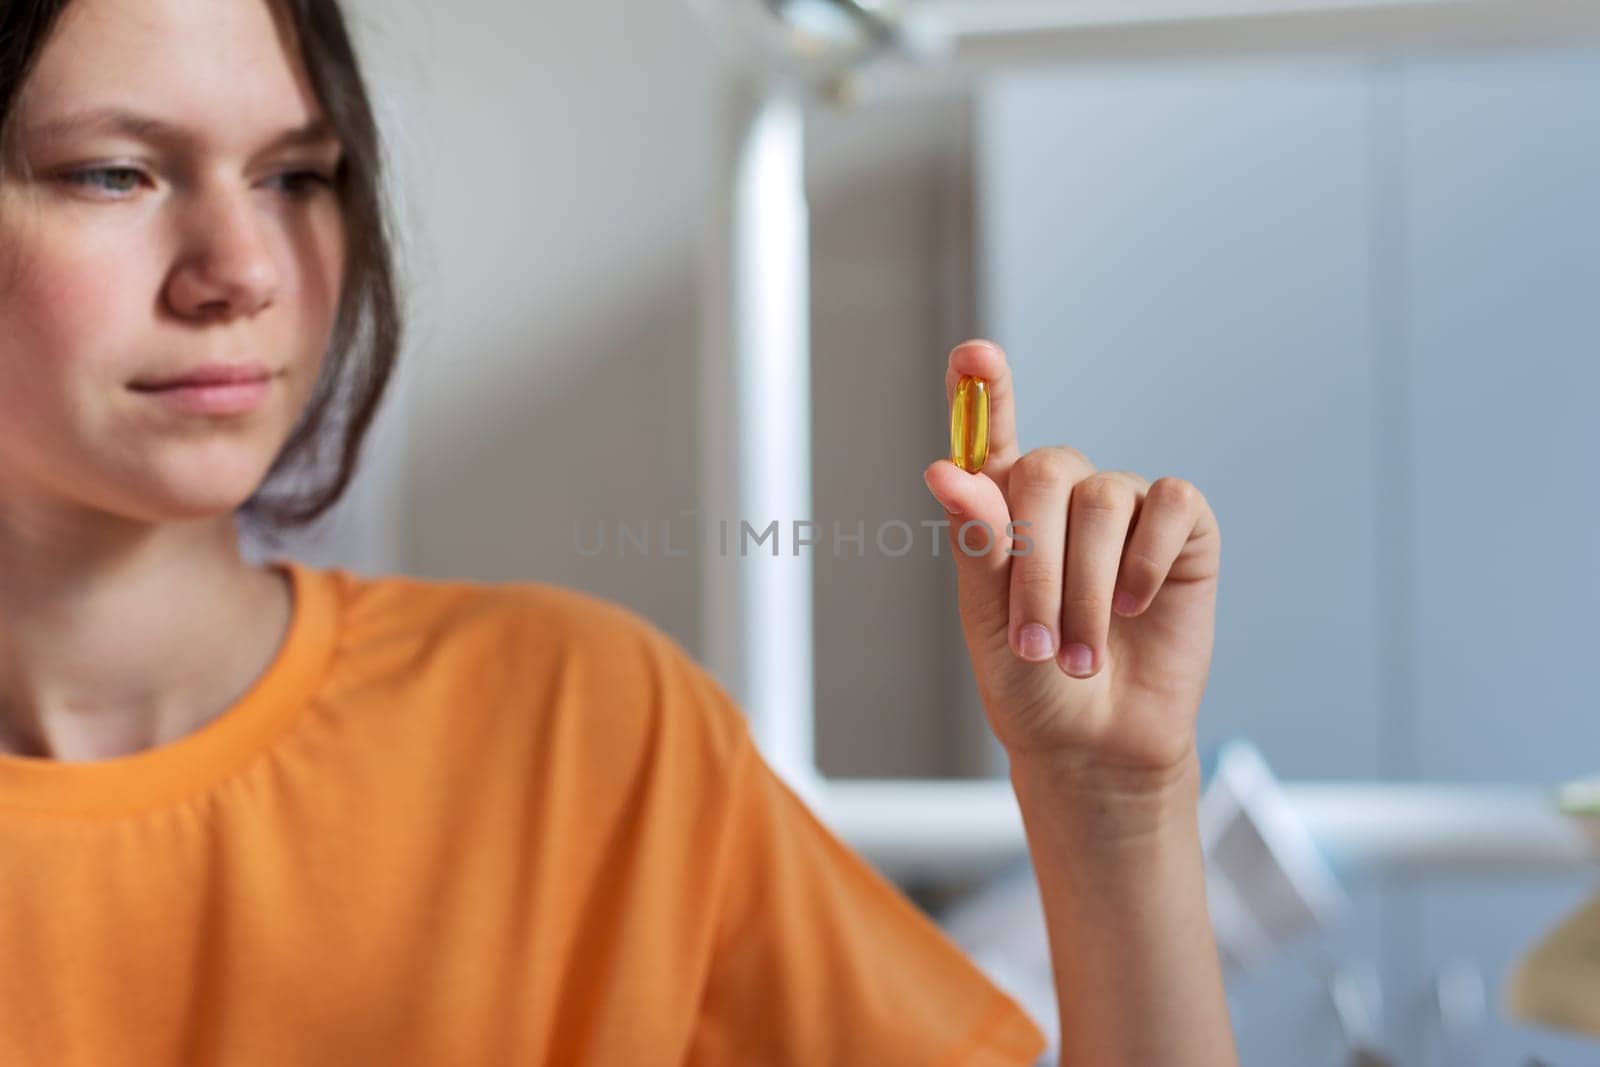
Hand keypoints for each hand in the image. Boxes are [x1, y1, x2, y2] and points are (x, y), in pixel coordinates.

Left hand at [922, 339, 1221, 779]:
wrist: (1098, 743)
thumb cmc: (1033, 683)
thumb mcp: (989, 623)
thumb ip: (977, 545)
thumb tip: (947, 471)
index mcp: (1003, 509)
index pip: (990, 434)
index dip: (983, 391)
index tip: (974, 356)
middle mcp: (1063, 493)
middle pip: (1048, 471)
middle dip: (1038, 564)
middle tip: (1036, 643)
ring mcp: (1124, 506)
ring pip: (1103, 502)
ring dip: (1086, 590)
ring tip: (1079, 658)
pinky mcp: (1182, 526)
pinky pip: (1168, 505)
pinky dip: (1145, 561)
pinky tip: (1136, 607)